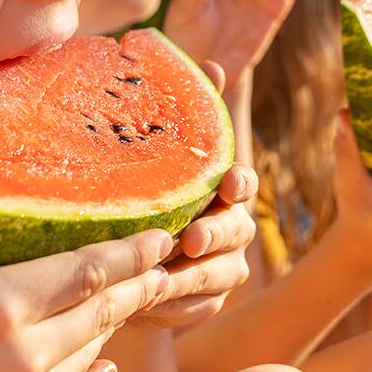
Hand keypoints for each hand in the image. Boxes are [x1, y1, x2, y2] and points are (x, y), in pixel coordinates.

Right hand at [0, 166, 190, 371]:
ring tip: (133, 296)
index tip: (159, 233)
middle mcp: (22, 359)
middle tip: (165, 258)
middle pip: (100, 310)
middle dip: (135, 281)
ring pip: (90, 351)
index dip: (128, 251)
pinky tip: (102, 365)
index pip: (84, 270)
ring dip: (114, 323)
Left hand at [133, 57, 256, 326]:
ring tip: (161, 278)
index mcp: (223, 189)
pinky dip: (175, 307)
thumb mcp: (159, 153)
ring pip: (220, 274)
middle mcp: (232, 226)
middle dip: (215, 235)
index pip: (243, 182)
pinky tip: (149, 304)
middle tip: (191, 239)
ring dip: (192, 277)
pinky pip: (198, 308)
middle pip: (236, 231)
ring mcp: (222, 267)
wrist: (127, 254)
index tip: (228, 180)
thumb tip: (212, 63)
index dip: (239, 182)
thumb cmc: (148, 191)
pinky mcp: (206, 302)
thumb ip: (188, 111)